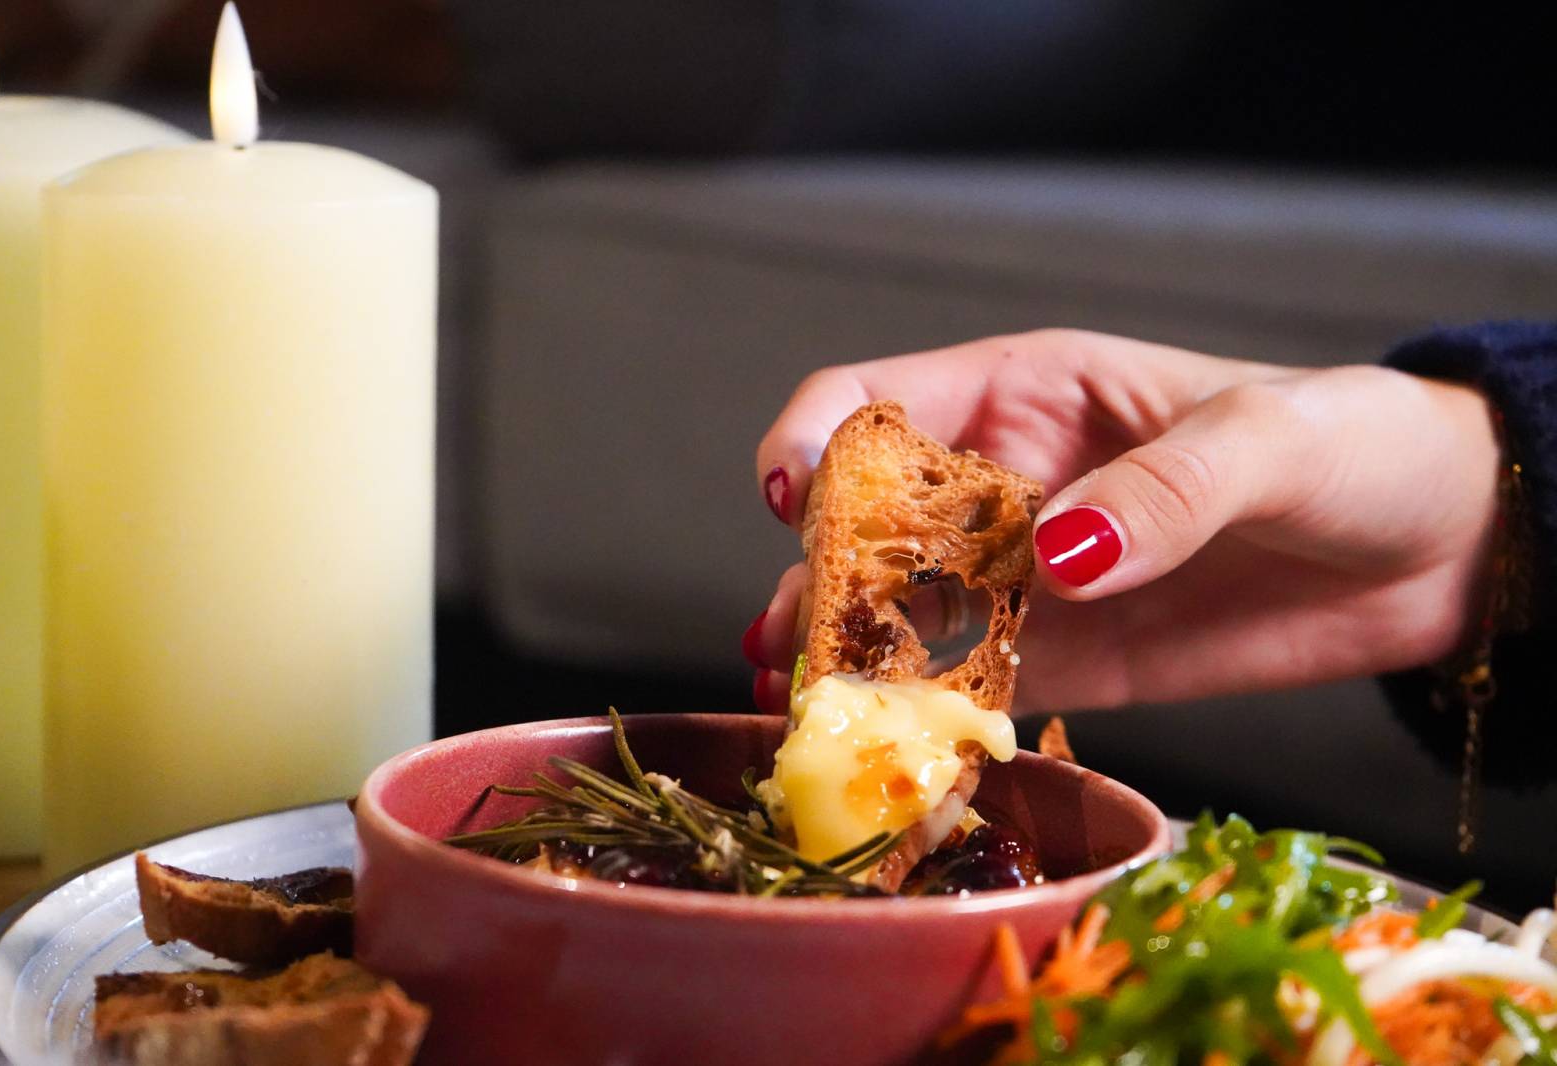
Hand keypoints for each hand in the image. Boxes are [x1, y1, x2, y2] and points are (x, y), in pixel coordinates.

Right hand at [743, 330, 1499, 713]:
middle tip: (793, 638)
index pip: (879, 399)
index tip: (790, 497)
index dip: (816, 439)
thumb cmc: (1356, 445)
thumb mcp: (1269, 442)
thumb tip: (1057, 556)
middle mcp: (1006, 482)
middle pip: (870, 520)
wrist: (1439, 548)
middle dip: (819, 572)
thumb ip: (1164, 490)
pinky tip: (887, 741)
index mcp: (1030, 392)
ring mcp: (1029, 577)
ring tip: (809, 700)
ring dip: (849, 653)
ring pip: (904, 611)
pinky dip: (925, 713)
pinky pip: (975, 686)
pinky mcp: (1069, 659)